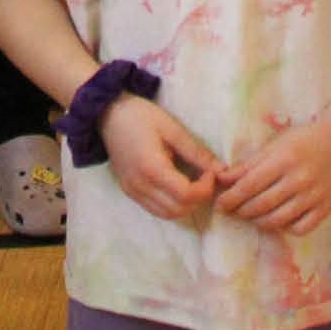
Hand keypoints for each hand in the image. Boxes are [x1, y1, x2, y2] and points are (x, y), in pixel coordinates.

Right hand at [100, 93, 220, 221]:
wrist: (108, 114)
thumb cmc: (141, 116)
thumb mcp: (173, 129)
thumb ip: (197, 152)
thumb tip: (222, 169)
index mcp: (151, 168)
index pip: (186, 195)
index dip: (205, 189)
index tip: (211, 173)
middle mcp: (140, 186)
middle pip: (178, 210)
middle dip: (198, 199)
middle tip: (205, 179)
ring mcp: (132, 191)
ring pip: (167, 215)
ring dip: (186, 205)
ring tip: (193, 184)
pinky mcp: (128, 192)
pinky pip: (154, 209)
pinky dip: (171, 205)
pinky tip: (177, 187)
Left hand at [210, 113, 330, 235]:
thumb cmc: (304, 140)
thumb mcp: (275, 145)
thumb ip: (249, 164)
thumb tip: (222, 179)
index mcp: (284, 159)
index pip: (249, 185)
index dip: (231, 198)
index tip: (220, 203)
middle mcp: (300, 179)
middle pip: (260, 205)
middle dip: (240, 211)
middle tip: (232, 210)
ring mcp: (314, 196)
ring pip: (277, 220)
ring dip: (258, 221)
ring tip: (251, 215)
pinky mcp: (326, 208)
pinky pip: (300, 229)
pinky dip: (285, 228)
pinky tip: (278, 219)